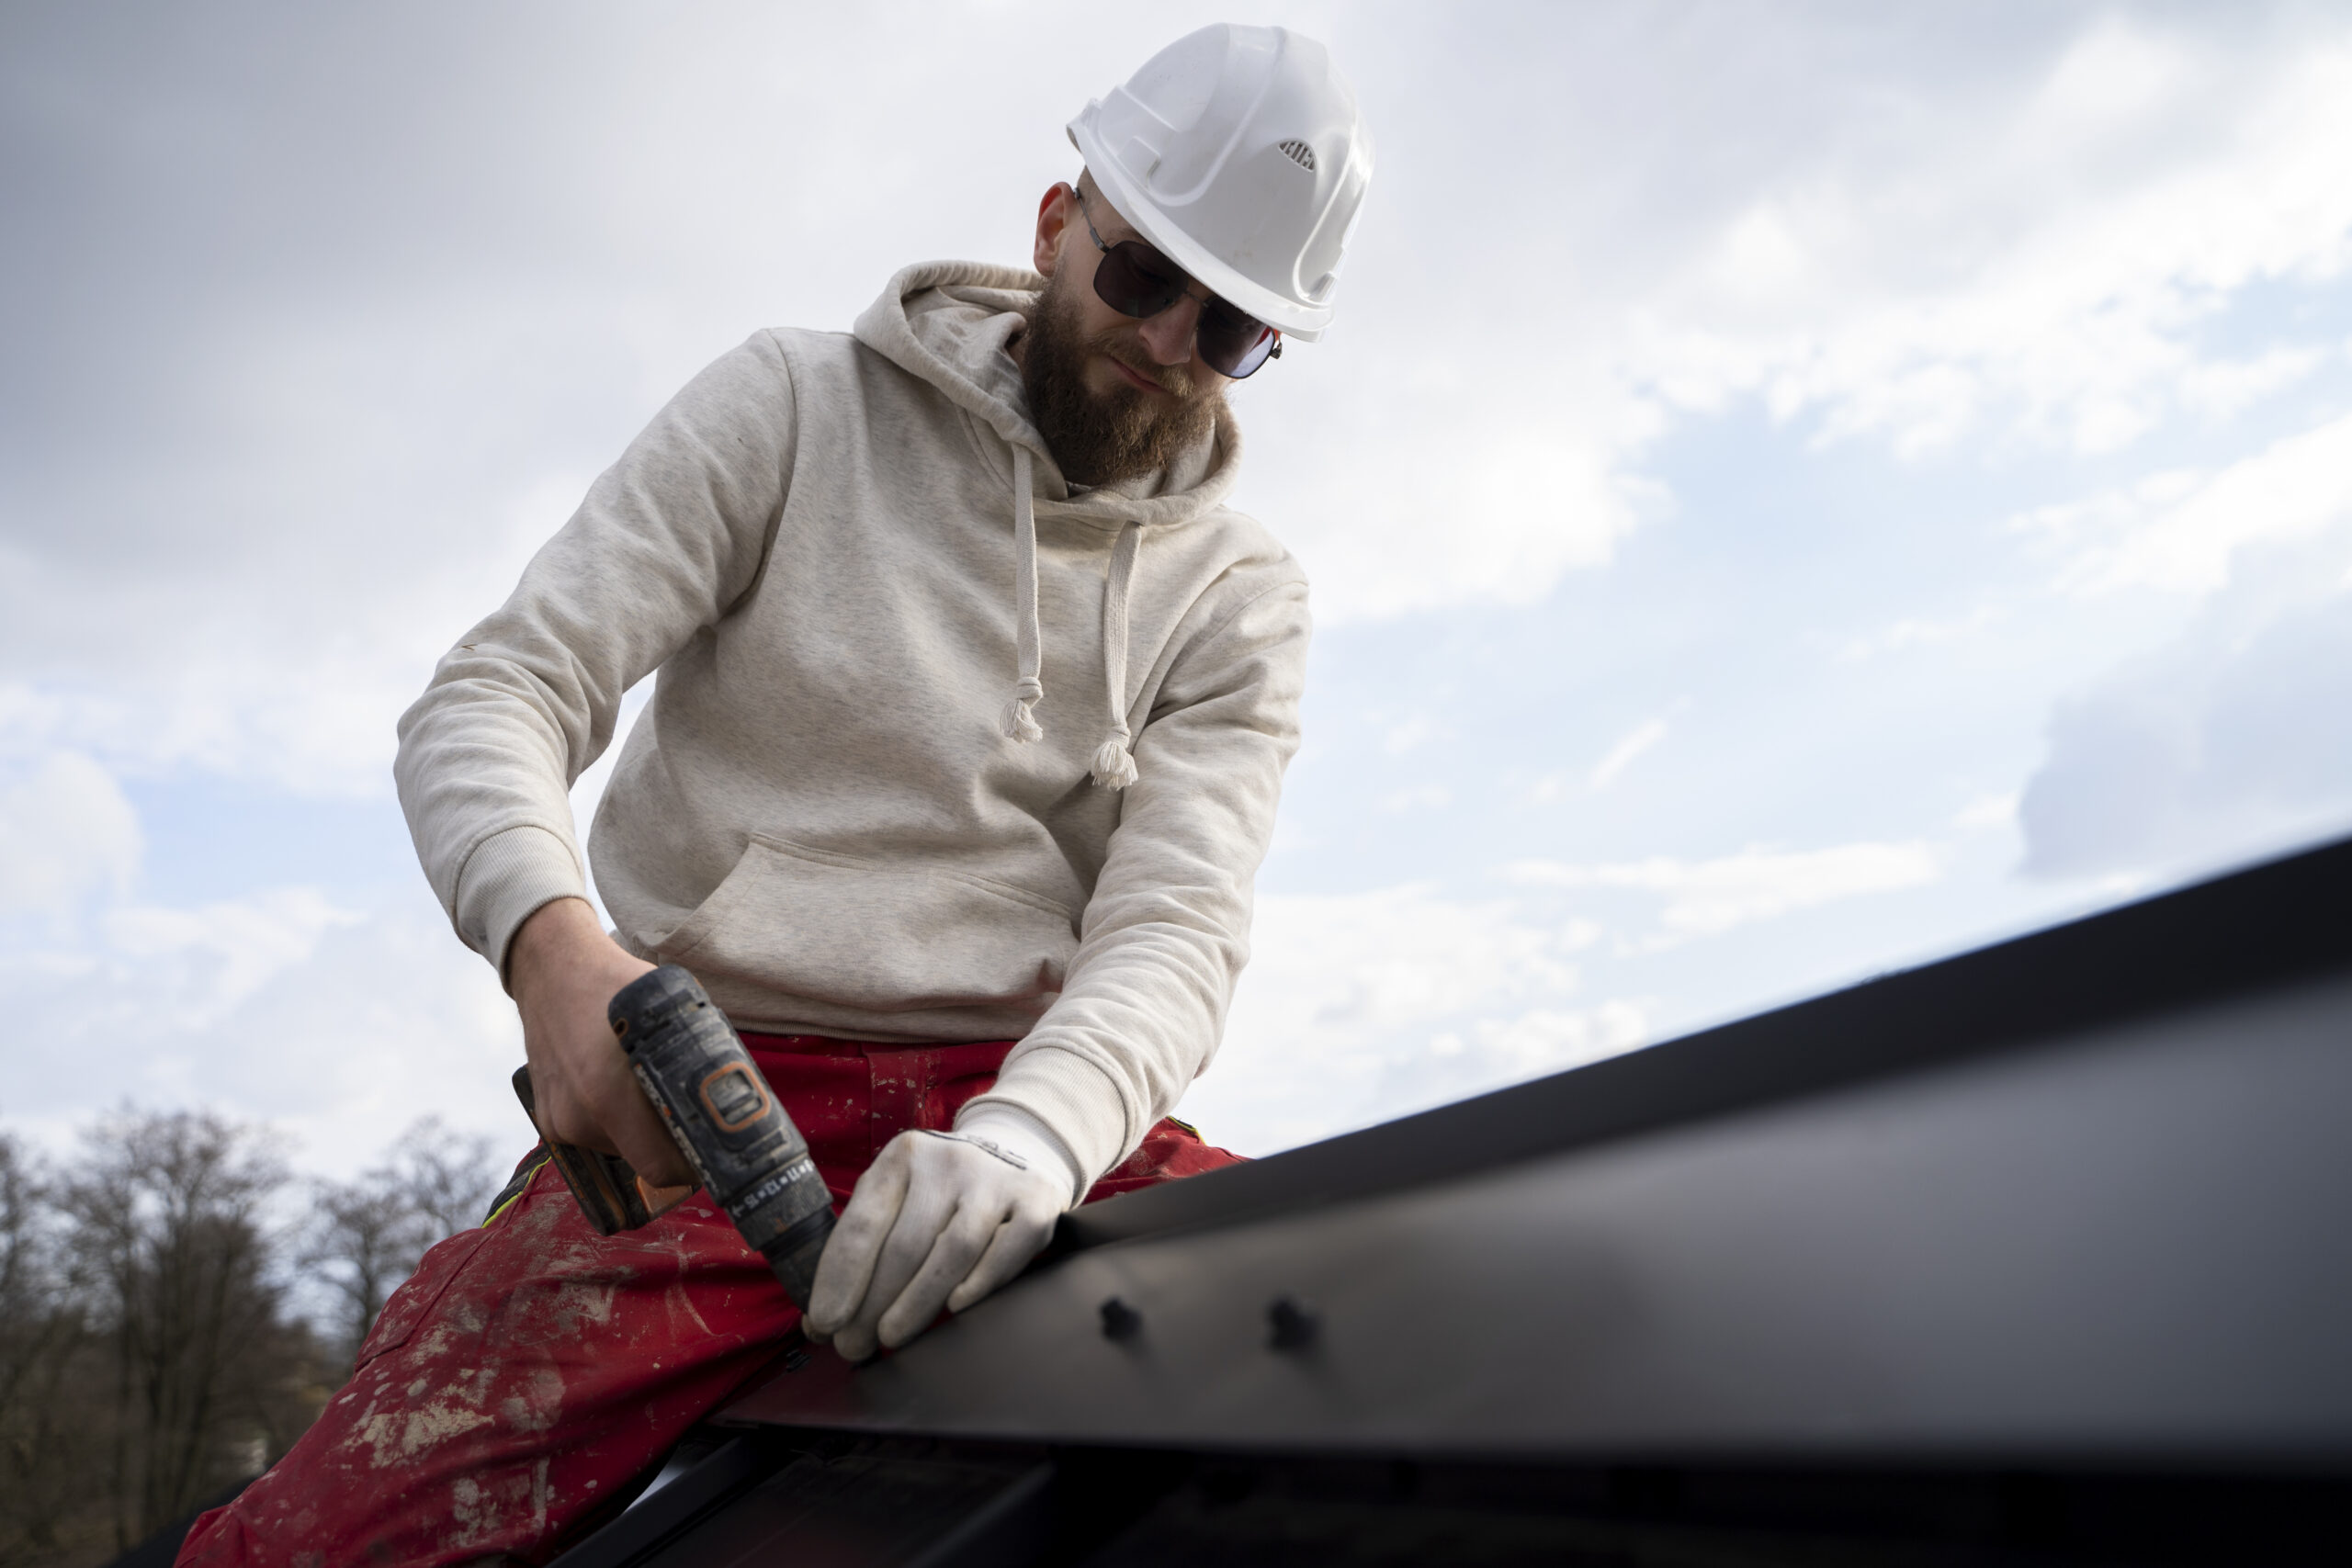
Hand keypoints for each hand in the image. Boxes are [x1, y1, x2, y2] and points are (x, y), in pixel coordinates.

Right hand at [506, 897, 689, 1187]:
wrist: (551, 971)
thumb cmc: (616, 986)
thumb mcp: (670, 1014)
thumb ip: (693, 1060)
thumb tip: (733, 1097)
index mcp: (609, 1093)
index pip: (659, 1167)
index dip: (692, 1165)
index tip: (712, 1150)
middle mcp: (579, 1116)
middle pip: (644, 1161)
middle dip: (673, 1148)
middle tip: (693, 1119)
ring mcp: (559, 1122)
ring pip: (621, 1150)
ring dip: (642, 1134)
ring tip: (648, 1091)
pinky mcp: (549, 1121)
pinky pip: (597, 1137)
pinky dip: (616, 1123)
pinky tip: (619, 1088)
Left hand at [804, 1118, 1075, 1359]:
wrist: (1019, 1152)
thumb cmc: (942, 1194)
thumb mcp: (900, 1195)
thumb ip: (865, 1245)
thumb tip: (820, 1321)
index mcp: (902, 1157)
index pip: (863, 1224)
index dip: (840, 1277)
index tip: (825, 1322)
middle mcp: (947, 1161)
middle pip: (904, 1245)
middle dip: (872, 1304)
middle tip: (853, 1346)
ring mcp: (995, 1179)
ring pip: (951, 1251)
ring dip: (917, 1303)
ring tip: (891, 1338)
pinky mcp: (1035, 1200)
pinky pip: (1005, 1250)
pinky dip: (979, 1283)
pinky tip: (954, 1309)